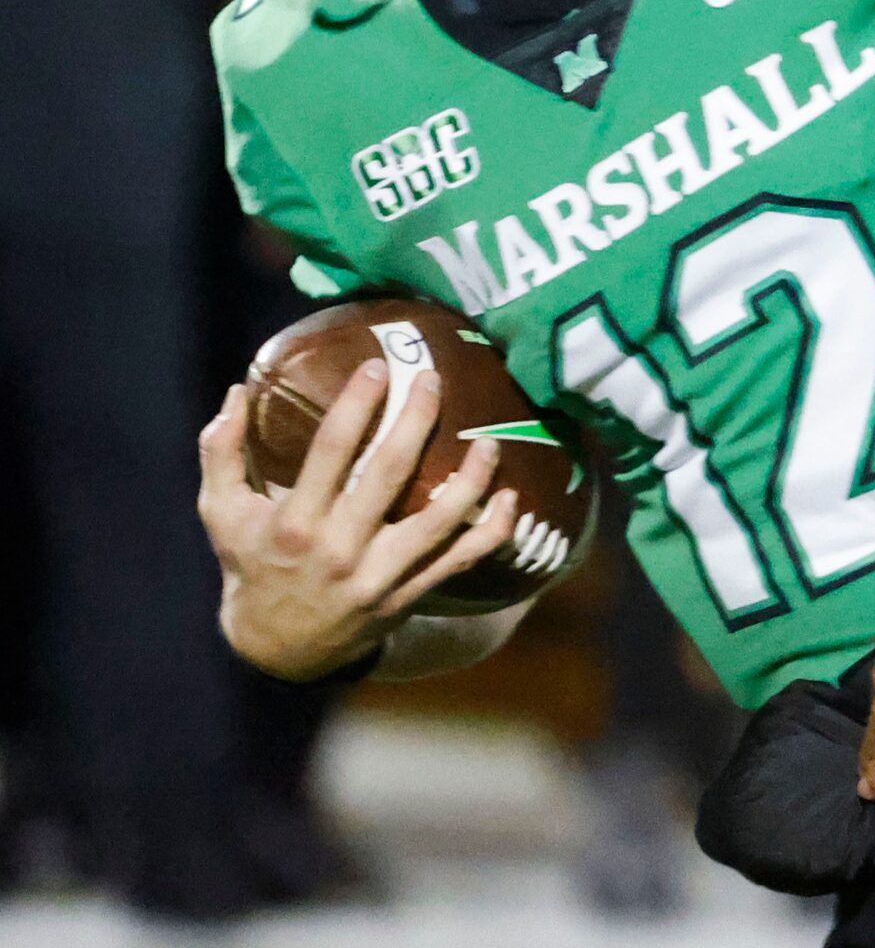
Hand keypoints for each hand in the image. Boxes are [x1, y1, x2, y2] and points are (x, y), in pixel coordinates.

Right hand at [198, 363, 517, 681]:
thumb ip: (221, 452)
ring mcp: (379, 575)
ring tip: (490, 440)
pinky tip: (512, 497)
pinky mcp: (408, 594)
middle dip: (416, 420)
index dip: (356, 405)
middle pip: (388, 474)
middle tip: (433, 379)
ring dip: (471, 479)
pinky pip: (461, 560)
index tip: (378, 367)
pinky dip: (493, 531)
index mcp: (295, 522)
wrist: (279, 648)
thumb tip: (236, 392)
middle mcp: (339, 548)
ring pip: (438, 520)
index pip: (329, 451)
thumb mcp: (222, 513)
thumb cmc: (253, 566)